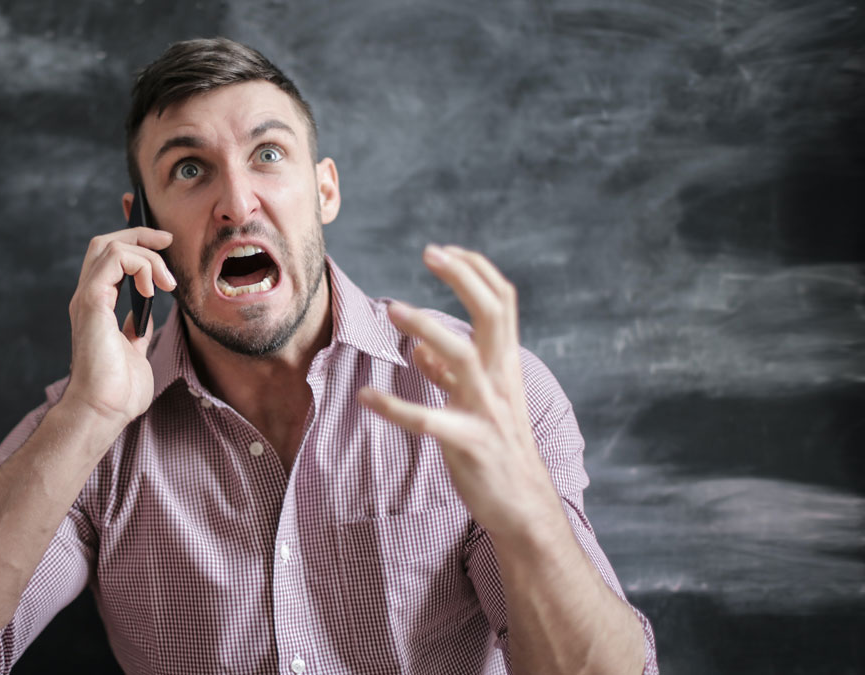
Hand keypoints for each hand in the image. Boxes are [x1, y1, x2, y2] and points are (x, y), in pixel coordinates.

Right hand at [64, 226, 175, 431]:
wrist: (103, 410)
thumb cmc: (118, 391)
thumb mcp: (135, 352)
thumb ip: (136, 330)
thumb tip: (145, 316)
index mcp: (98, 307)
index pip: (110, 259)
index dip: (135, 243)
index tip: (164, 245)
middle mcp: (89, 297)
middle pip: (105, 242)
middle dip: (139, 233)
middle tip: (167, 240)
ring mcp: (88, 298)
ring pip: (109, 245)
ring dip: (146, 254)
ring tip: (167, 281)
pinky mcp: (92, 302)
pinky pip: (114, 259)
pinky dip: (139, 265)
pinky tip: (154, 289)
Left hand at [358, 244, 562, 540]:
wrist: (524, 506)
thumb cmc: (497, 449)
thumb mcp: (476, 403)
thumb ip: (448, 374)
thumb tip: (420, 347)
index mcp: (504, 365)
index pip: (502, 302)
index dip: (476, 270)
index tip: (444, 250)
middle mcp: (501, 379)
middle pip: (493, 313)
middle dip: (462, 278)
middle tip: (429, 253)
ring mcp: (488, 411)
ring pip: (462, 356)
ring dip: (426, 328)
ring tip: (392, 309)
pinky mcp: (470, 444)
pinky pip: (430, 421)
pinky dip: (395, 407)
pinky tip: (366, 397)